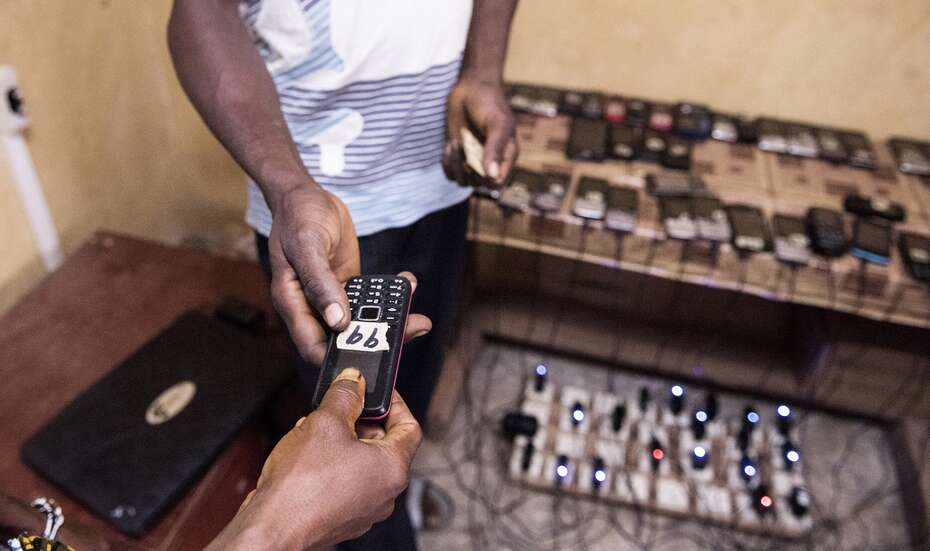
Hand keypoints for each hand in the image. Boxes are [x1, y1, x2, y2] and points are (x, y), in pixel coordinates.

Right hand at [206, 369, 423, 550]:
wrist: (273, 527)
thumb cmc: (301, 487)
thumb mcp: (325, 423)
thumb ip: (345, 396)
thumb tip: (353, 382)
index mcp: (393, 468)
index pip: (410, 427)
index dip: (395, 404)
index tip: (378, 392)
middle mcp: (385, 493)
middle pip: (383, 444)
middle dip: (359, 422)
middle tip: (339, 409)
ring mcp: (365, 509)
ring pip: (361, 463)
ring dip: (341, 442)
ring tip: (315, 432)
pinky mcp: (343, 518)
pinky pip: (345, 482)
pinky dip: (331, 465)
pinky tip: (307, 456)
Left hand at [443, 76, 517, 184]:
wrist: (470, 88)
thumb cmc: (489, 103)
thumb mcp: (496, 124)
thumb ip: (495, 150)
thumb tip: (492, 177)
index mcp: (506, 156)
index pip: (497, 183)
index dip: (485, 179)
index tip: (476, 161)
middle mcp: (490, 161)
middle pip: (478, 184)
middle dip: (467, 169)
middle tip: (462, 146)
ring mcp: (473, 159)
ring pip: (463, 181)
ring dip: (455, 165)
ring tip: (455, 143)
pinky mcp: (458, 155)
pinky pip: (450, 173)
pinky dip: (447, 163)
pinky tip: (450, 144)